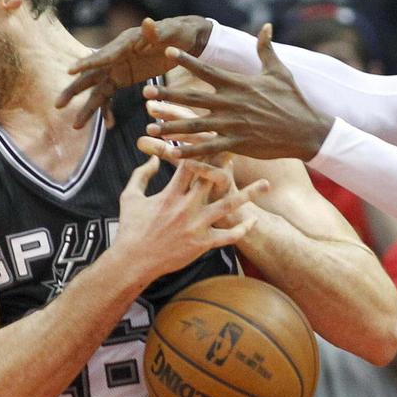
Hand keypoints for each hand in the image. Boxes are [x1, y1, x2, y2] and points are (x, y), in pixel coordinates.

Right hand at [56, 16, 213, 128]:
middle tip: (59, 105)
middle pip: (91, 76)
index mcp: (124, 44)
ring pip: (97, 90)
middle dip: (74, 91)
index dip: (88, 63)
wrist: (182, 39)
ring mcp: (118, 69)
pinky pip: (110, 95)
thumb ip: (155, 32)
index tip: (70, 71)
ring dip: (87, 107)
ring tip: (76, 126)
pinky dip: (107, 109)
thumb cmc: (175, 33)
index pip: (103, 55)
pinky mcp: (123, 78)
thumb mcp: (168, 32)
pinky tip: (107, 125)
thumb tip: (147, 22)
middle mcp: (115, 57)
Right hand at [116, 155, 267, 278]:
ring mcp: (196, 226)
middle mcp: (186, 207)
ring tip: (266, 185)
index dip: (204, 150)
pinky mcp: (202, 243)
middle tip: (245, 148)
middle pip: (212, 179)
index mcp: (169, 194)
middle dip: (228, 163)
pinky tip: (253, 220)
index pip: (190, 165)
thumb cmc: (130, 228)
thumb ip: (141, 174)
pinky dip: (242, 229)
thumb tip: (152, 158)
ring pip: (228, 206)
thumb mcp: (130, 196)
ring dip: (249, 194)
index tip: (217, 136)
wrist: (133, 261)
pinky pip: (228, 236)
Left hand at [140, 24, 334, 160]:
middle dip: (167, 97)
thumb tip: (266, 27)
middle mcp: (231, 103)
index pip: (206, 70)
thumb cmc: (293, 101)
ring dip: (171, 127)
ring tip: (150, 127)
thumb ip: (266, 49)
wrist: (307, 131)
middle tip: (146, 95)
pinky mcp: (237, 144)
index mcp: (238, 84)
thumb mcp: (280, 72)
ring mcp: (233, 125)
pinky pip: (209, 149)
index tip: (168, 52)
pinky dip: (191, 153)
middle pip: (192, 99)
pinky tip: (173, 154)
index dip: (186, 60)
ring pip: (195, 126)